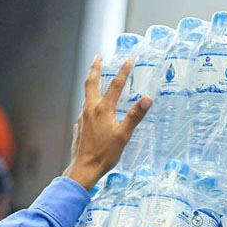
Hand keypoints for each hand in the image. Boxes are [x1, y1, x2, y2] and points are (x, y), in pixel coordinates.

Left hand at [63, 56, 151, 190]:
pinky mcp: (80, 126)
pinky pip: (85, 107)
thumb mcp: (123, 136)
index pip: (116, 85)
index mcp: (102, 109)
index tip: (130, 59)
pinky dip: (90, 99)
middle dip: (96, 68)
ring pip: (87, 94)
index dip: (124, 71)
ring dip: (92, 82)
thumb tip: (147, 99)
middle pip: (91, 82)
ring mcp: (83, 117)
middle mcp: (90, 109)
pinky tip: (93, 106)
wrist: (83, 168)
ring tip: (96, 77)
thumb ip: (134, 116)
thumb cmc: (104, 155)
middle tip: (99, 57)